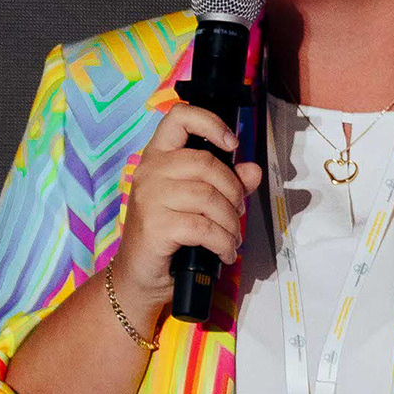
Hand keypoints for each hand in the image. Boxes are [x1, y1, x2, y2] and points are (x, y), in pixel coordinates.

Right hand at [110, 103, 261, 318]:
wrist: (140, 276)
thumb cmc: (169, 237)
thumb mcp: (200, 206)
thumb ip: (226, 185)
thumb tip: (253, 170)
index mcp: (158, 157)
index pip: (179, 117)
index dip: (210, 122)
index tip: (232, 144)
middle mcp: (150, 171)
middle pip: (206, 163)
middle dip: (233, 192)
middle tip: (237, 214)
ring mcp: (149, 197)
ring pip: (208, 197)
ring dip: (231, 223)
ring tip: (232, 239)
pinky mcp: (155, 226)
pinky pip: (203, 227)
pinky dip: (223, 242)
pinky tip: (225, 253)